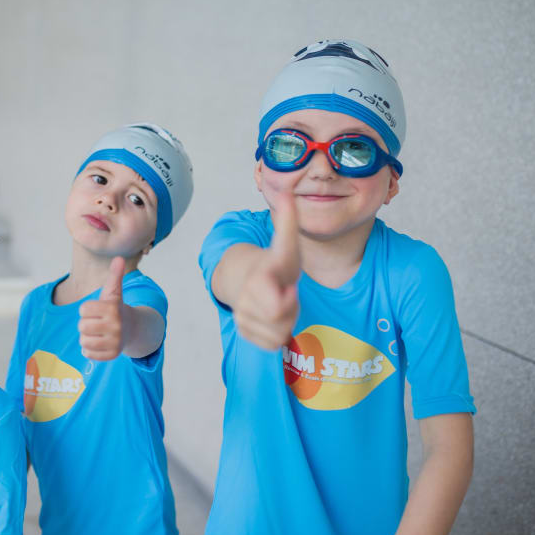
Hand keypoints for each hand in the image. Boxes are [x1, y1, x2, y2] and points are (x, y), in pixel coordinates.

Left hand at [78, 257, 127, 360]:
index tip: (97, 309)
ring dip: (86, 337)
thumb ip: (115, 275)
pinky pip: (88, 354)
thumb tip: (118, 257)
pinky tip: (99, 343)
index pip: (83, 310)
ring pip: (83, 341)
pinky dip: (89, 350)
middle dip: (85, 324)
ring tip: (97, 333)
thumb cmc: (116, 308)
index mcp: (113, 308)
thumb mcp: (114, 292)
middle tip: (97, 322)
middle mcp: (116, 326)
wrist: (132, 328)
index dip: (87, 309)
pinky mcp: (112, 355)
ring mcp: (115, 342)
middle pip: (82, 326)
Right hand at [233, 192, 300, 349]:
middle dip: (292, 309)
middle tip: (287, 293)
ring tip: (280, 302)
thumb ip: (288, 220)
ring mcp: (243, 316)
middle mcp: (247, 299)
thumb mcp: (286, 243)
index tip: (287, 289)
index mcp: (259, 278)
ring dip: (286, 321)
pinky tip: (275, 317)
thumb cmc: (273, 263)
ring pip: (278, 334)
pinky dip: (278, 333)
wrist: (248, 278)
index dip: (287, 299)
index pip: (275, 303)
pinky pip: (272, 343)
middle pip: (282, 321)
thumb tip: (286, 191)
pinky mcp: (244, 331)